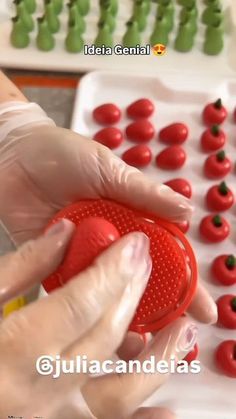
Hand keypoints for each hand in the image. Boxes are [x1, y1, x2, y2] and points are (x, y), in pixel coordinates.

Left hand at [0, 102, 216, 325]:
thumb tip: (186, 209)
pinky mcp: (51, 263)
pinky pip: (70, 287)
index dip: (183, 279)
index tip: (202, 306)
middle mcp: (107, 240)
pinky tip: (95, 324)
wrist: (11, 154)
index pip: (162, 251)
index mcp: (128, 216)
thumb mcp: (107, 168)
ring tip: (138, 340)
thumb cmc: (62, 154)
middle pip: (137, 278)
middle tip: (173, 332)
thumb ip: (143, 192)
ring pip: (106, 289)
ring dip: (121, 312)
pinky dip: (83, 304)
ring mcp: (80, 254)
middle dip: (158, 307)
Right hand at [0, 220, 193, 418]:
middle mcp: (36, 392)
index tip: (133, 245)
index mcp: (10, 352)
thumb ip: (20, 266)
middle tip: (144, 263)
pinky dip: (141, 417)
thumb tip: (64, 234)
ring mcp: (49, 418)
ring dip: (156, 361)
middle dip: (131, 294)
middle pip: (103, 337)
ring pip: (119, 394)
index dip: (113, 270)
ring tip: (179, 331)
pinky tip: (165, 407)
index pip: (80, 304)